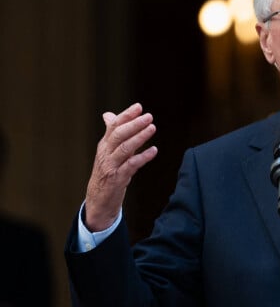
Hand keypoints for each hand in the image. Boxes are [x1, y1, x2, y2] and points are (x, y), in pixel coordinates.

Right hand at [84, 103, 157, 231]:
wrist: (98, 200)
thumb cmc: (106, 173)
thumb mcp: (108, 152)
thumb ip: (112, 134)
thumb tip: (108, 115)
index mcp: (104, 145)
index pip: (114, 125)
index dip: (126, 115)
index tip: (139, 106)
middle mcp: (106, 153)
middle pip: (118, 134)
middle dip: (134, 124)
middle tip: (149, 116)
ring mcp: (111, 166)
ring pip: (124, 148)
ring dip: (139, 137)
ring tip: (152, 128)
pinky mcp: (117, 178)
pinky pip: (131, 165)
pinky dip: (143, 157)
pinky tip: (153, 151)